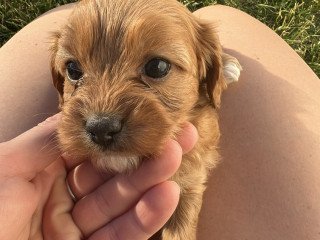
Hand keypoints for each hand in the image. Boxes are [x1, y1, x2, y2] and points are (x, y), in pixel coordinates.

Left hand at [0, 114, 197, 239]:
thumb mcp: (8, 166)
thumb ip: (47, 139)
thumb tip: (79, 113)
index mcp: (45, 176)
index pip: (93, 154)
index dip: (122, 139)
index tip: (150, 121)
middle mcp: (65, 200)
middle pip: (114, 178)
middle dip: (146, 158)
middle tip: (178, 138)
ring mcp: (79, 230)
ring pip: (123, 206)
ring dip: (152, 184)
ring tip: (176, 161)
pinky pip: (123, 236)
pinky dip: (146, 218)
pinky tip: (166, 196)